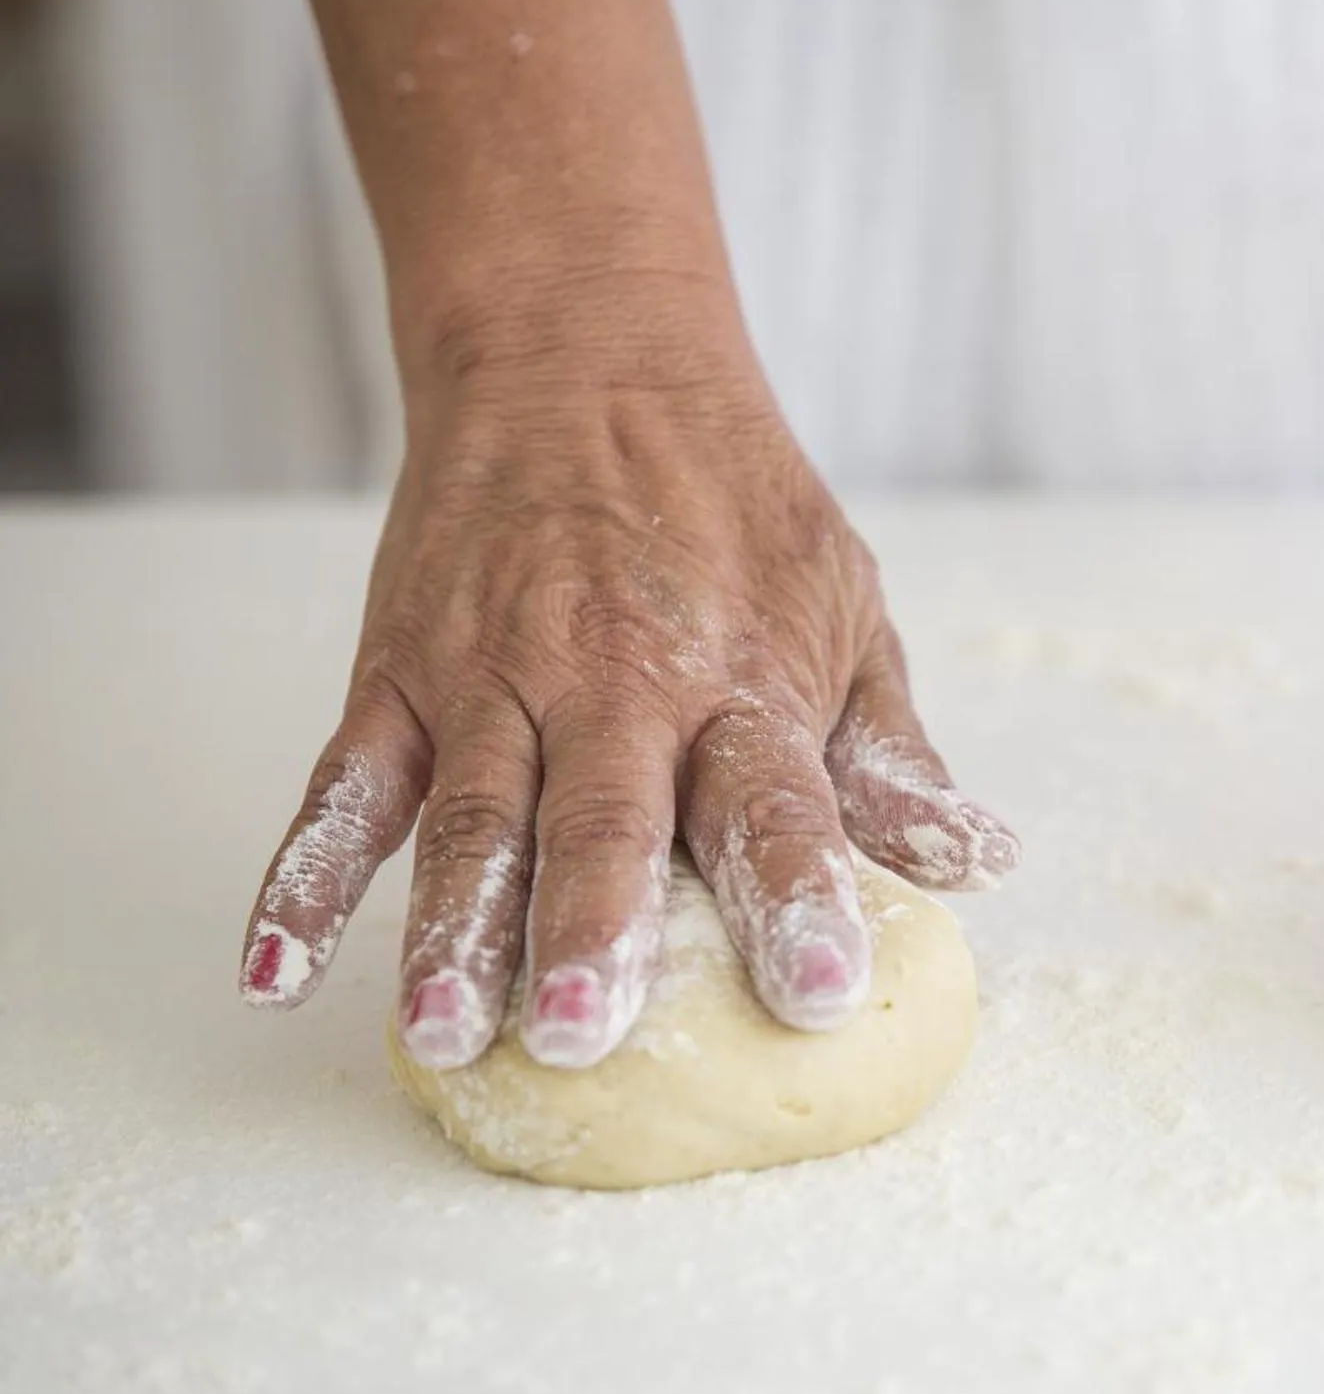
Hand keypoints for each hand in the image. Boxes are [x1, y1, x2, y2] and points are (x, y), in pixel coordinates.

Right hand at [236, 315, 1016, 1067]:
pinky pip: (348, 787)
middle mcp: (614, 683)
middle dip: (591, 932)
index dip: (799, 899)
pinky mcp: (399, 672)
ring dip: (453, 929)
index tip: (817, 993)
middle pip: (602, 822)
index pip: (777, 807)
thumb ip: (891, 752)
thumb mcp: (847, 606)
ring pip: (471, 817)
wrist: (586, 354)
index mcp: (740, 682)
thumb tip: (975, 862)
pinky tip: (277, 967)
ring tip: (446, 1034)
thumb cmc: (736, 504)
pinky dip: (303, 877)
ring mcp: (492, 678)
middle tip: (583, 1039)